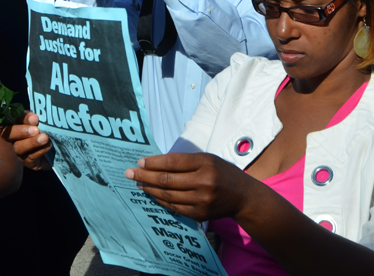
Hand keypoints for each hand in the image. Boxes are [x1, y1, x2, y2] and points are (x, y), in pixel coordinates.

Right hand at [6, 111, 52, 170]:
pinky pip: (31, 157)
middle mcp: (14, 137)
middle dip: (21, 131)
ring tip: (44, 138)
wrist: (59, 150)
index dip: (22, 118)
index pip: (13, 118)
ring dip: (32, 142)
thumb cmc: (49, 131)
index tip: (34, 118)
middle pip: (8, 134)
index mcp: (17, 123)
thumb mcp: (44, 123)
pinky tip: (48, 146)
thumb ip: (38, 119)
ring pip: (19, 147)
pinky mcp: (28, 162)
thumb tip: (35, 117)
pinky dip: (40, 151)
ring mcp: (20, 151)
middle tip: (35, 129)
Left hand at [125, 153, 252, 222]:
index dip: (154, 162)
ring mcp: (201, 201)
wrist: (243, 197)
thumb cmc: (223, 172)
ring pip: (168, 195)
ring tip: (138, 184)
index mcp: (206, 164)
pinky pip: (174, 207)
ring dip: (150, 190)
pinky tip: (153, 195)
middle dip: (145, 176)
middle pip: (167, 180)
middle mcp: (203, 183)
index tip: (140, 162)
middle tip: (130, 173)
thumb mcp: (208, 159)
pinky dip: (161, 201)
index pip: (173, 162)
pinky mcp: (199, 214)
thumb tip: (157, 163)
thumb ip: (186, 161)